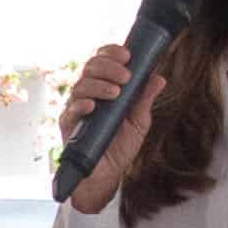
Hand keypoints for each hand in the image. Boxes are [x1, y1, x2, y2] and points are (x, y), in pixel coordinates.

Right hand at [58, 42, 142, 216]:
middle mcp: (88, 93)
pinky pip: (71, 109)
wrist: (108, 174)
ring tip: (115, 93)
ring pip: (80, 85)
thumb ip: (145, 99)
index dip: (112, 52)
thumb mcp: (139, 121)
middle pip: (90, 67)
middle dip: (108, 67)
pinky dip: (81, 105)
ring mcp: (77, 108)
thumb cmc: (121, 146)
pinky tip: (92, 106)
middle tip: (125, 76)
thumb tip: (159, 78)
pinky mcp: (68, 125)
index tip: (127, 55)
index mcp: (104, 86)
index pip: (103, 60)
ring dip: (99, 85)